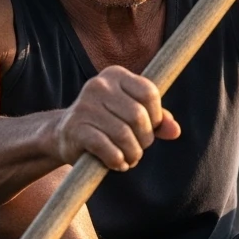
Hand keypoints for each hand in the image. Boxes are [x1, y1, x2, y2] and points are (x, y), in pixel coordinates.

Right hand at [54, 66, 180, 171]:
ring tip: (129, 159)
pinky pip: (107, 148)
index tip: (149, 129)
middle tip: (138, 149)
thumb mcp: (131, 115)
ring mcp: (84, 106)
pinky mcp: (76, 128)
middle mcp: (98, 85)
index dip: (156, 116)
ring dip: (132, 154)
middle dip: (144, 139)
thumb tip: (175, 130)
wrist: (63, 134)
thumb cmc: (105, 123)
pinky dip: (117, 161)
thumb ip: (156, 119)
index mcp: (115, 74)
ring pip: (123, 135)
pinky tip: (116, 163)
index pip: (149, 93)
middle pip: (138, 116)